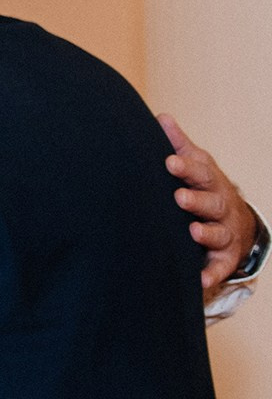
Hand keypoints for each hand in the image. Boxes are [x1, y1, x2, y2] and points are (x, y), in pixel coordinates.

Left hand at [161, 114, 260, 299]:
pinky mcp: (223, 258)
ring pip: (217, 233)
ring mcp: (224, 232)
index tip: (169, 162)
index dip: (186, 167)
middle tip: (179, 197)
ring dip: (206, 234)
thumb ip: (179, 146)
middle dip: (197, 200)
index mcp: (211, 182)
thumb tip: (161, 117)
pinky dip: (210, 274)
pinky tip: (199, 281)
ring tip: (193, 232)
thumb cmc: (206, 189)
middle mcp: (220, 207)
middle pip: (212, 202)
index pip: (201, 173)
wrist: (236, 221)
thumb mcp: (198, 166)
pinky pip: (218, 267)